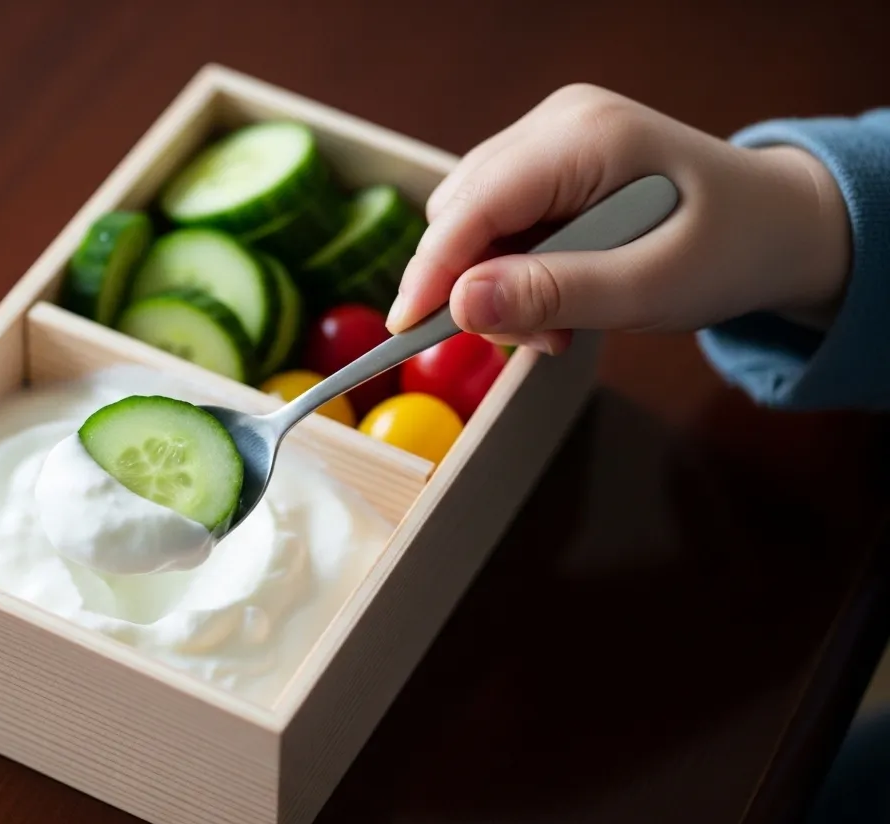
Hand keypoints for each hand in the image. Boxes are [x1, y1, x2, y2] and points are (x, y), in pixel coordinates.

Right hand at [386, 84, 851, 353]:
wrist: (779, 224)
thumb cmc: (730, 251)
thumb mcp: (649, 288)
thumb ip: (554, 294)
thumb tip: (458, 305)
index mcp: (587, 137)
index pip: (477, 203)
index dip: (433, 268)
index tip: (404, 330)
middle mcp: (558, 121)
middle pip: (462, 208)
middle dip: (475, 283)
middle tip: (535, 342)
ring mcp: (551, 136)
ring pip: (472, 217)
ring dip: (494, 282)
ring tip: (558, 324)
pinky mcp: (549, 161)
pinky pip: (497, 219)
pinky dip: (511, 269)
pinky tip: (557, 295)